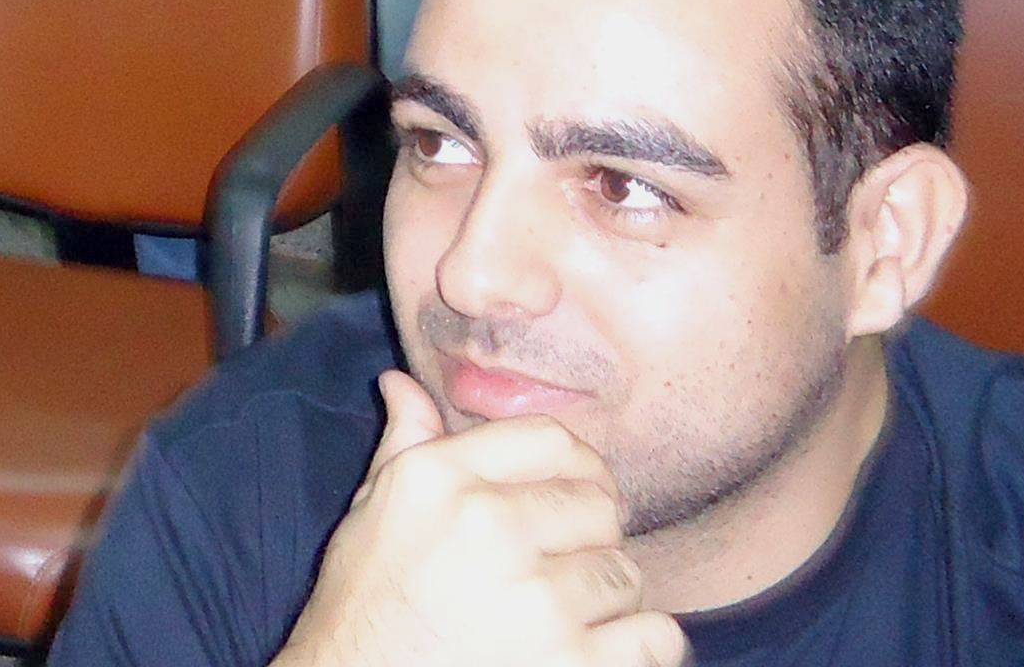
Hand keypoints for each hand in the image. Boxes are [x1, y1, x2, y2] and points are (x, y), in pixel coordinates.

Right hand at [279, 372, 680, 666]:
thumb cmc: (367, 607)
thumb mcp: (372, 514)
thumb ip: (404, 446)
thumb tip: (403, 385)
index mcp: (441, 479)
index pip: (553, 440)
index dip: (576, 467)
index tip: (574, 497)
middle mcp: (490, 526)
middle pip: (599, 506)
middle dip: (589, 538)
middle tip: (559, 570)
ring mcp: (537, 600)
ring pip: (626, 573)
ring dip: (607, 599)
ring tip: (565, 618)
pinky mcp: (574, 664)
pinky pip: (656, 636)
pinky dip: (639, 647)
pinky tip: (598, 651)